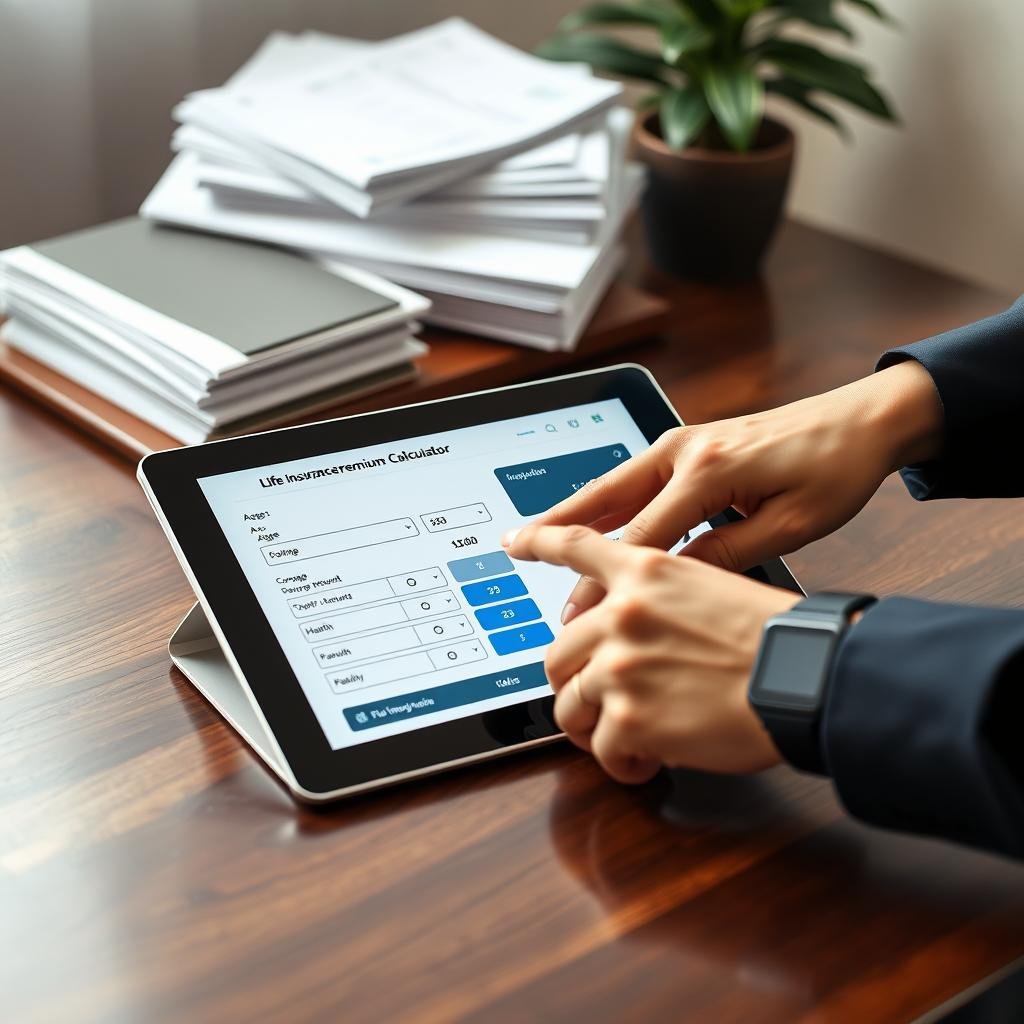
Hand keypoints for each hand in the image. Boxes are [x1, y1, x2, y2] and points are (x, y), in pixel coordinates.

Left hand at [502, 524, 800, 782]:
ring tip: (624, 740)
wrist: (804, 677)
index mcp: (644, 573)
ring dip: (593, 729)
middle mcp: (622, 613)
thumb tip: (627, 630)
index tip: (517, 541)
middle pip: (557, 653)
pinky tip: (647, 763)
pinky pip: (601, 750)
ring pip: (570, 706)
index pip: (576, 546)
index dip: (540, 542)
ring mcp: (619, 665)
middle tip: (599, 703)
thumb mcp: (712, 587)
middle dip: (575, 684)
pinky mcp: (628, 717)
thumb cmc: (774, 638)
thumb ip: (657, 601)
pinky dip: (621, 764)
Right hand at [537, 361, 941, 622]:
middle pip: (604, 499)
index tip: (577, 615)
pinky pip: (630, 476)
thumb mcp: (790, 525)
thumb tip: (675, 583)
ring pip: (609, 482)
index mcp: (708, 470)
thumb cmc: (834, 469)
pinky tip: (583, 517)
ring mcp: (680, 441)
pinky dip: (599, 499)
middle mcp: (683, 449)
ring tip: (530, 533)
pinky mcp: (686, 443)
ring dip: (570, 511)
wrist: (859, 419)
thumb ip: (727, 553)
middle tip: (517, 553)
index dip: (604, 582)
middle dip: (559, 532)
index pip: (640, 539)